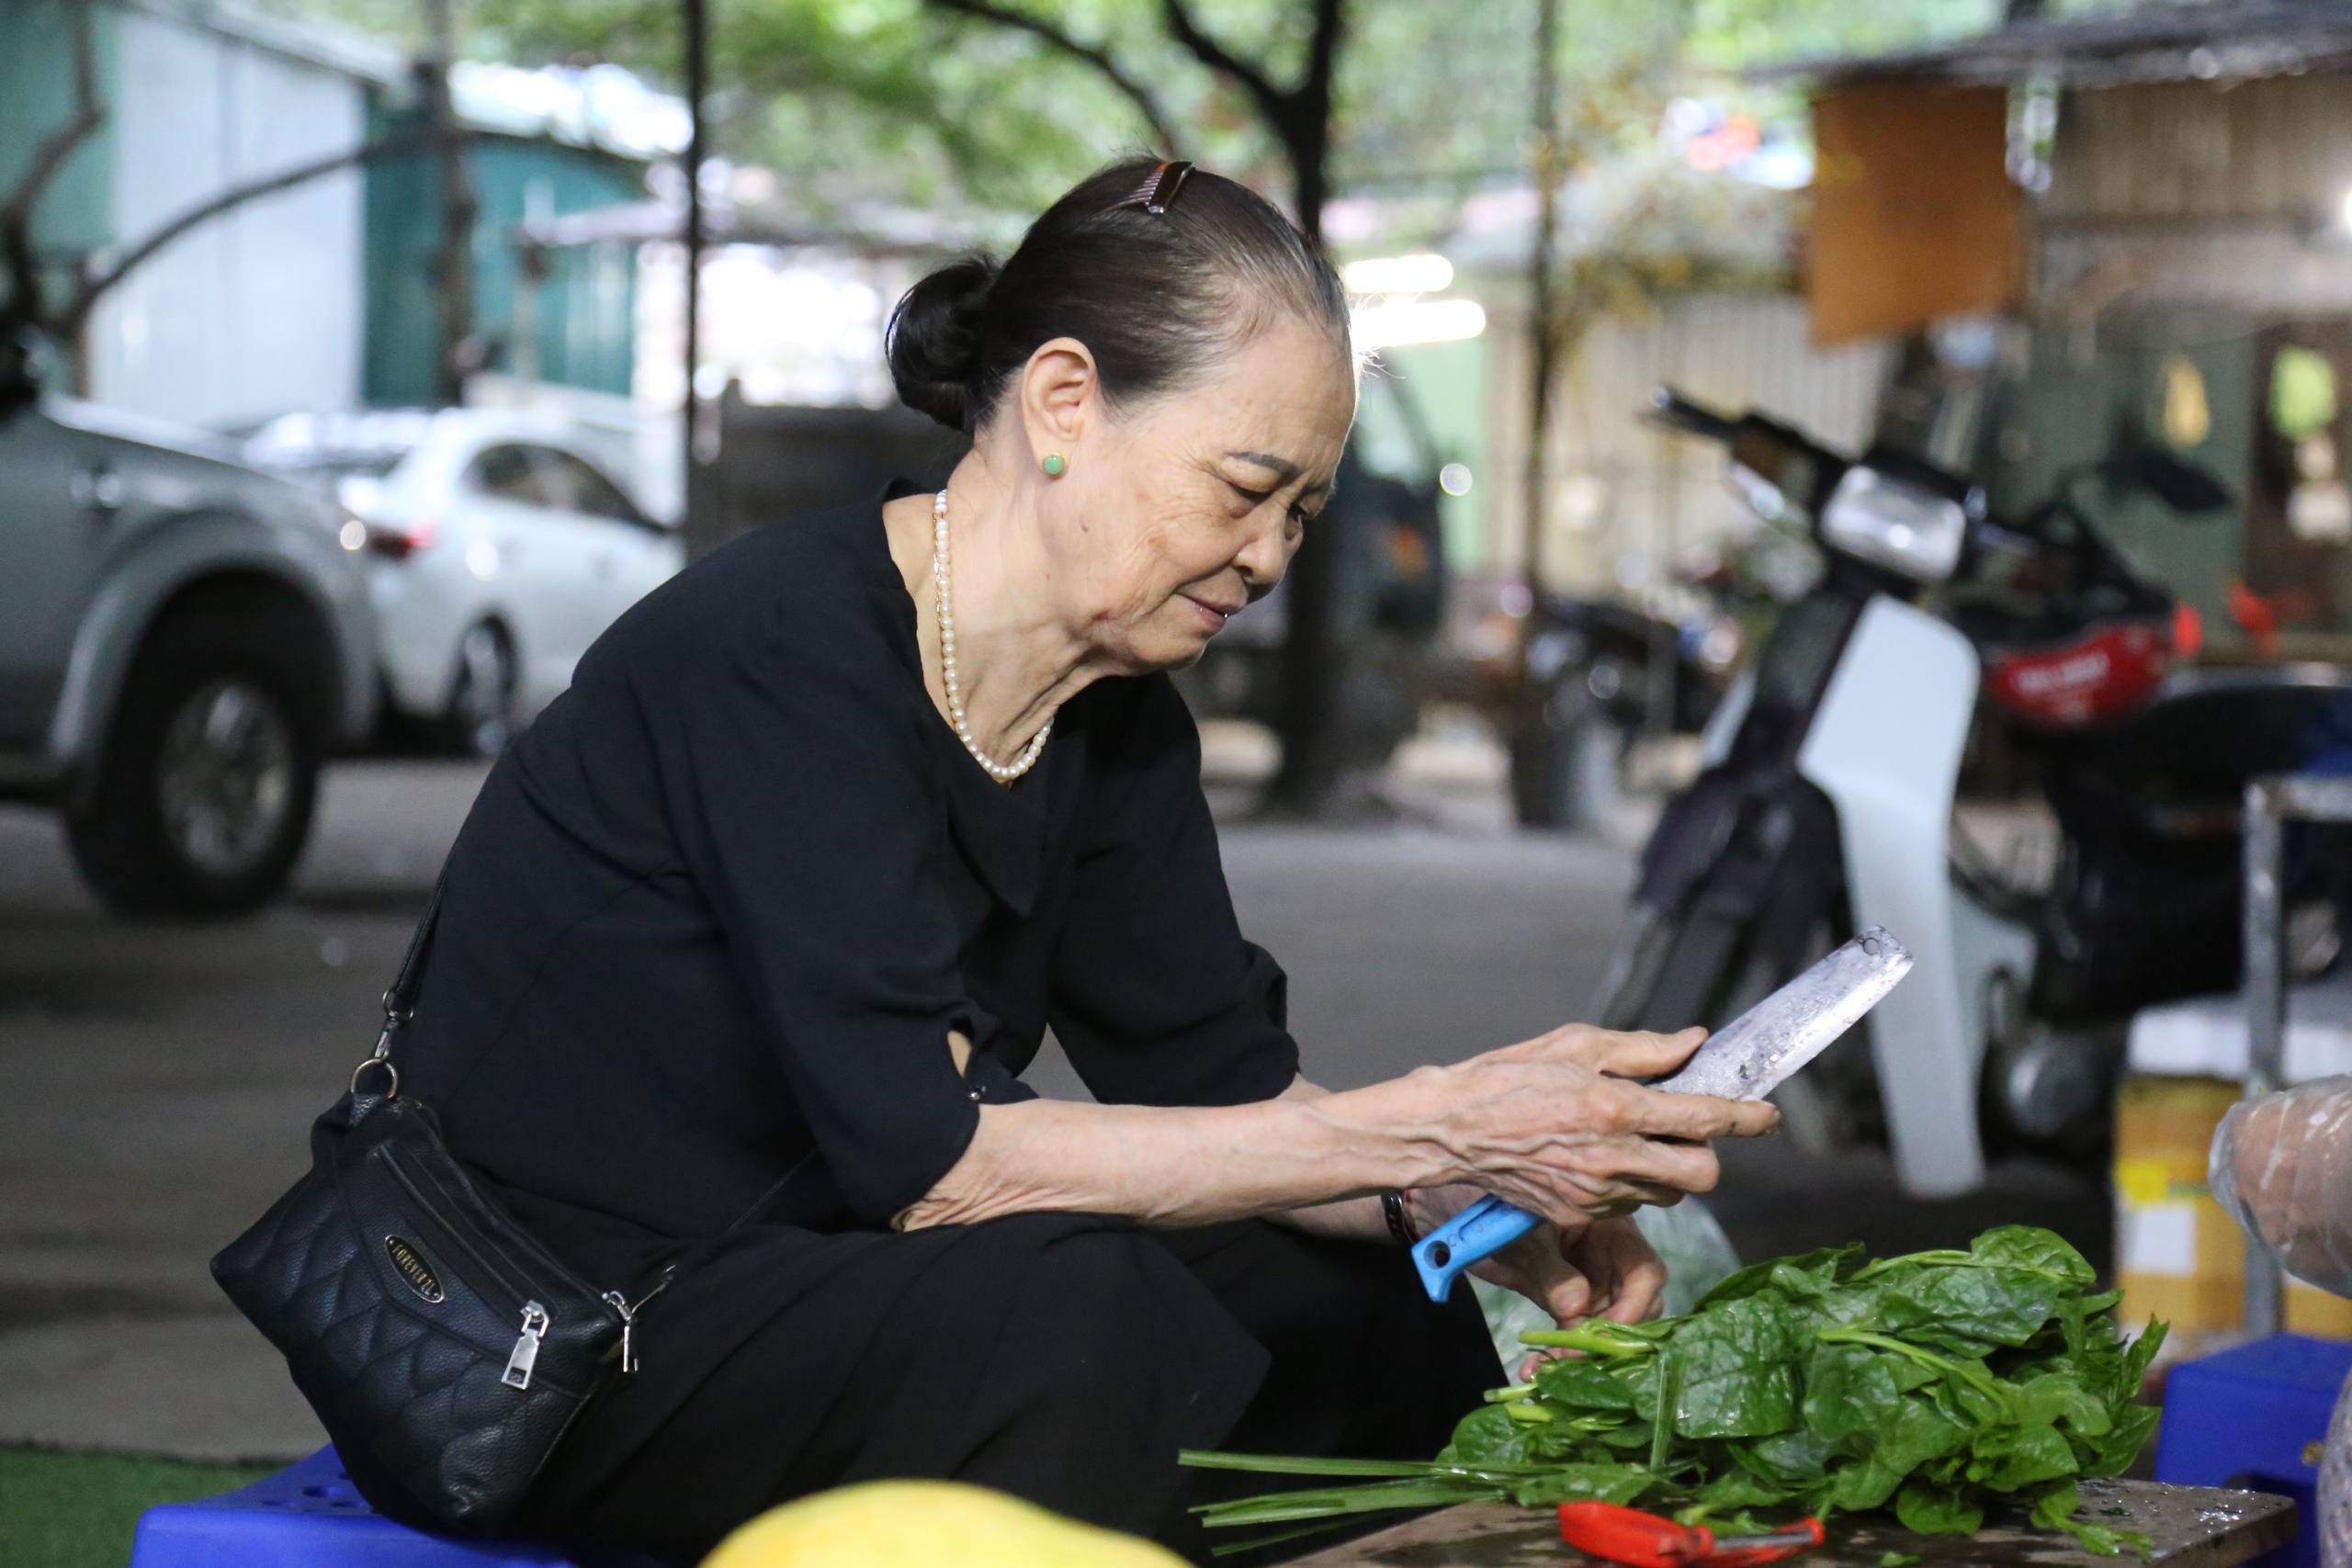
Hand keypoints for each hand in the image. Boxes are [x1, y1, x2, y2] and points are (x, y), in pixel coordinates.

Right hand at [1339, 1023, 1778, 1229]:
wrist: (1446, 1130)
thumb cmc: (1506, 1076)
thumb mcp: (1575, 1044)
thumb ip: (1642, 1049)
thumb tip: (1694, 1043)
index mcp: (1614, 1106)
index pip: (1705, 1118)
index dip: (1748, 1118)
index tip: (1767, 1115)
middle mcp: (1612, 1156)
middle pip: (1702, 1176)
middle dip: (1707, 1154)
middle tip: (1686, 1129)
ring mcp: (1594, 1192)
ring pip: (1666, 1194)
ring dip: (1665, 1170)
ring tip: (1630, 1139)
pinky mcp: (1575, 1215)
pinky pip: (1627, 1205)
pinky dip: (1629, 1184)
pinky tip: (1598, 1157)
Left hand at [1485, 1216, 1666, 1382]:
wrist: (1468, 1217)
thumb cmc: (1501, 1209)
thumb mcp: (1524, 1237)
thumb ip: (1550, 1270)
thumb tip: (1577, 1307)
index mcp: (1611, 1231)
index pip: (1645, 1270)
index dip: (1635, 1304)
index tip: (1607, 1332)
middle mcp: (1610, 1261)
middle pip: (1635, 1307)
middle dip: (1610, 1338)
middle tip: (1577, 1359)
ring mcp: (1591, 1285)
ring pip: (1605, 1329)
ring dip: (1583, 1354)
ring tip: (1549, 1370)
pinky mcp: (1568, 1306)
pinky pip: (1574, 1335)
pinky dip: (1558, 1354)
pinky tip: (1534, 1370)